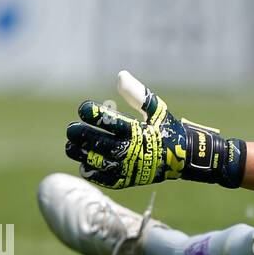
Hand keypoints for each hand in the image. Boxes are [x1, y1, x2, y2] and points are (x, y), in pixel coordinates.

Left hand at [65, 70, 244, 189]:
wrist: (183, 157)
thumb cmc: (167, 129)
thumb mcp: (157, 110)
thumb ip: (137, 94)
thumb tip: (120, 76)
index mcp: (138, 132)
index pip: (111, 122)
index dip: (95, 114)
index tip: (84, 108)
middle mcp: (131, 151)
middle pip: (98, 143)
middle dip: (82, 135)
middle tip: (71, 129)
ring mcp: (127, 167)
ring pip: (96, 160)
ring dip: (80, 152)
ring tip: (70, 144)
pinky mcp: (126, 179)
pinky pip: (103, 176)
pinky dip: (91, 169)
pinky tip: (84, 160)